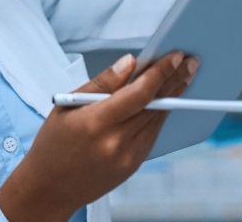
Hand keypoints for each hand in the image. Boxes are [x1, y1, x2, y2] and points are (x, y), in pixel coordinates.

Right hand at [0, 51, 198, 221]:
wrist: (50, 186)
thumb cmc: (53, 142)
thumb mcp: (67, 105)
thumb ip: (102, 83)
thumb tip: (130, 62)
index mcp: (96, 122)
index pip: (139, 93)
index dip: (160, 73)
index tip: (175, 56)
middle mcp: (116, 142)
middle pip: (155, 105)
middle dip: (175, 80)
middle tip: (191, 61)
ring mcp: (128, 156)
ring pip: (158, 119)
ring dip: (173, 96)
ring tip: (184, 76)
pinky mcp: (134, 165)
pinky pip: (153, 133)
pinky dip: (160, 113)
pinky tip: (167, 100)